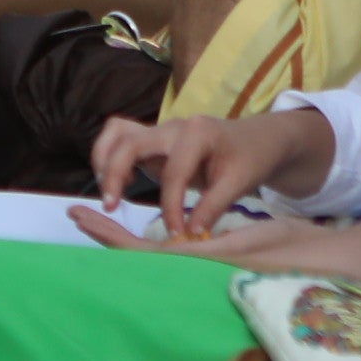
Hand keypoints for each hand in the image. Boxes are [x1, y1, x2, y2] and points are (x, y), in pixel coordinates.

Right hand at [91, 109, 331, 239]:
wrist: (256, 140)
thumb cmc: (250, 160)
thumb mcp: (239, 184)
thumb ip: (212, 207)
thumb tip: (189, 234)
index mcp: (198, 133)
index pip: (173, 173)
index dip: (171, 207)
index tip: (175, 233)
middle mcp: (172, 126)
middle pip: (129, 143)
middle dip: (114, 174)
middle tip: (111, 206)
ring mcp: (159, 130)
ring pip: (116, 133)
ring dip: (104, 160)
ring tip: (110, 193)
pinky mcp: (152, 139)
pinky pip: (120, 138)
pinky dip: (110, 157)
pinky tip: (120, 184)